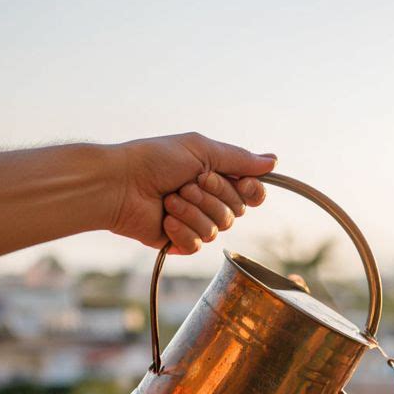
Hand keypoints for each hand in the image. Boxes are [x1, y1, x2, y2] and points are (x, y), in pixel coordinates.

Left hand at [108, 132, 276, 254]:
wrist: (120, 185)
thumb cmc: (154, 160)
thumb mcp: (201, 150)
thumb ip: (238, 158)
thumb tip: (274, 161)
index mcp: (216, 177)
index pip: (251, 193)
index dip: (250, 192)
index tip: (241, 183)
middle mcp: (209, 201)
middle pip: (236, 212)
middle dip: (211, 196)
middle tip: (186, 183)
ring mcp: (195, 222)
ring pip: (218, 229)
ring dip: (192, 211)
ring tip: (169, 199)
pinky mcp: (181, 242)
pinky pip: (199, 244)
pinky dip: (181, 230)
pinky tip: (164, 219)